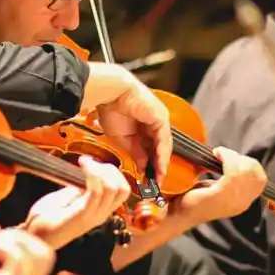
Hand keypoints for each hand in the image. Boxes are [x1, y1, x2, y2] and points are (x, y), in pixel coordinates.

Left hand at [25, 155, 130, 248]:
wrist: (34, 236)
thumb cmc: (47, 218)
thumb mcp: (67, 198)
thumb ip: (80, 188)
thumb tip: (88, 174)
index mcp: (99, 211)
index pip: (122, 190)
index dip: (112, 173)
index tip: (93, 163)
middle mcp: (101, 215)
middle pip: (123, 189)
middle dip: (111, 171)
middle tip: (92, 164)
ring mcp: (92, 216)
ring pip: (113, 189)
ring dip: (99, 170)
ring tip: (85, 163)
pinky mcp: (80, 215)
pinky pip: (95, 192)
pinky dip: (91, 174)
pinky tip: (81, 166)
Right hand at [87, 62, 172, 179]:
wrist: (110, 93)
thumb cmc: (111, 109)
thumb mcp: (123, 138)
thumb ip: (135, 151)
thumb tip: (144, 165)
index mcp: (144, 125)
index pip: (151, 148)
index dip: (151, 164)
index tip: (149, 178)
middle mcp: (154, 122)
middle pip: (160, 147)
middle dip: (158, 166)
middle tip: (157, 182)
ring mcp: (159, 119)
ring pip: (164, 145)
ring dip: (162, 163)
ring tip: (159, 177)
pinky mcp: (161, 117)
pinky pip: (164, 139)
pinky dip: (162, 154)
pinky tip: (159, 165)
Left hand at [173, 147, 266, 225]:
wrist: (176, 213)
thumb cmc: (193, 198)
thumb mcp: (217, 187)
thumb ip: (229, 178)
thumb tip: (233, 158)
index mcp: (243, 202)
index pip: (260, 178)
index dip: (249, 163)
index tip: (231, 157)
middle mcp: (242, 203)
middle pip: (255, 172)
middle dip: (241, 158)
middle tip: (223, 154)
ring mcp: (232, 201)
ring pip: (245, 170)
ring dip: (232, 156)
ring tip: (218, 154)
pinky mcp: (220, 196)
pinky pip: (233, 171)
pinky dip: (226, 157)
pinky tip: (216, 154)